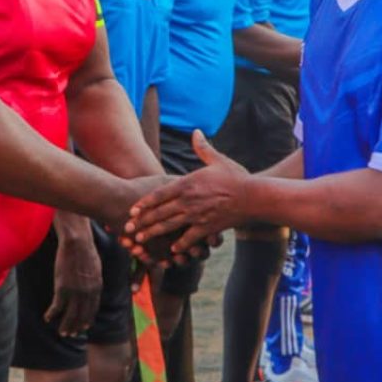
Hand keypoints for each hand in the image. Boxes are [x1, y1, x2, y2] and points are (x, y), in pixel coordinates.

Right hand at [44, 214, 101, 336]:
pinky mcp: (62, 288)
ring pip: (70, 315)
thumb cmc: (86, 250)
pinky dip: (52, 314)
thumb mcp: (95, 267)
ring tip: (62, 333)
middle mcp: (87, 292)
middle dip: (76, 327)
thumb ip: (94, 280)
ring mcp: (75, 291)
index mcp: (97, 287)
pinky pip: (57, 307)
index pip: (93, 309)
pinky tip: (47, 318)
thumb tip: (92, 287)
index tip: (84, 327)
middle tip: (71, 335)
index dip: (88, 319)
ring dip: (65, 326)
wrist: (77, 242)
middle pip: (82, 315)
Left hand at [124, 130, 248, 254]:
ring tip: (140, 239)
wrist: (253, 196)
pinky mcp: (208, 228)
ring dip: (154, 233)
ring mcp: (198, 216)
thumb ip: (203, 148)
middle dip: (143, 220)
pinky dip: (180, 245)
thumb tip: (195, 131)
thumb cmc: (235, 177)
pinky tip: (172, 250)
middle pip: (160, 212)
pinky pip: (190, 238)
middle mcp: (189, 200)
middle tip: (128, 228)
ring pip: (170, 226)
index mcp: (188, 183)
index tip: (132, 209)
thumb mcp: (218, 160)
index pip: (160, 193)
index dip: (145, 202)